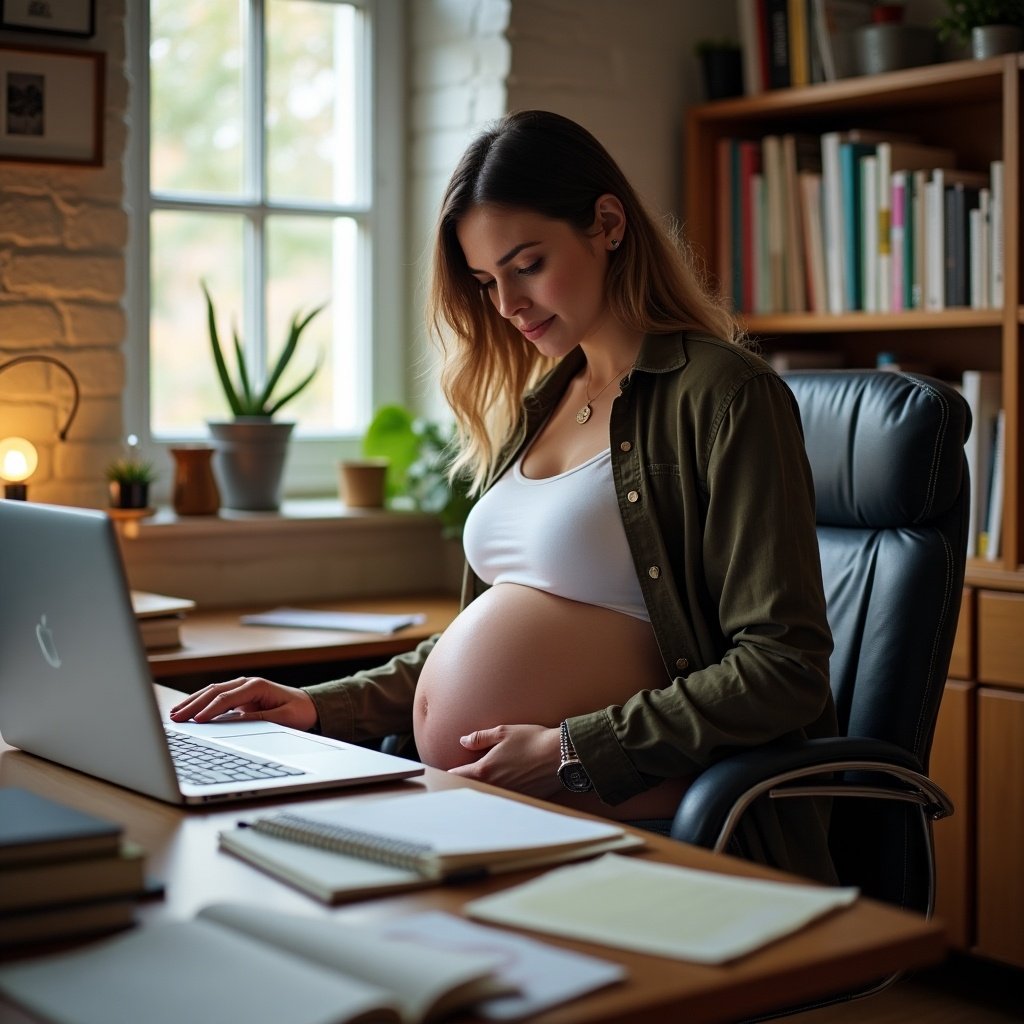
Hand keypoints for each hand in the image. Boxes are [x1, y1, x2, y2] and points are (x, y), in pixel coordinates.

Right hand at [168, 677, 317, 730]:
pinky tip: (186, 711)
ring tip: (174, 714)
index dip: (210, 710)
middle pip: (214, 692)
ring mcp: (241, 688)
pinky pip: (215, 698)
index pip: (227, 698)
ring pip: (211, 692)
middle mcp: (246, 683)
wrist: (309, 706)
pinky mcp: (238, 696)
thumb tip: (235, 722)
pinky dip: (199, 703)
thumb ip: (260, 719)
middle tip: (175, 718)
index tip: (196, 721)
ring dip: (192, 702)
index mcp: (257, 686)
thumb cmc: (299, 711)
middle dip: (193, 705)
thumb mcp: (283, 719)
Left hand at [447, 724, 562, 799]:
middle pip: (470, 790)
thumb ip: (480, 738)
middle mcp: (494, 786)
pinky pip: (503, 800)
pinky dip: (498, 797)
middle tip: (457, 782)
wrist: (561, 755)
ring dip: (480, 792)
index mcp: (485, 770)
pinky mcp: (522, 800)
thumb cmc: (533, 740)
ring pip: (486, 797)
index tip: (443, 774)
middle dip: (463, 786)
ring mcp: (508, 795)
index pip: (458, 776)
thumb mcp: (504, 732)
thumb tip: (463, 741)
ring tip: (477, 787)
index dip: (449, 775)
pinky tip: (501, 791)